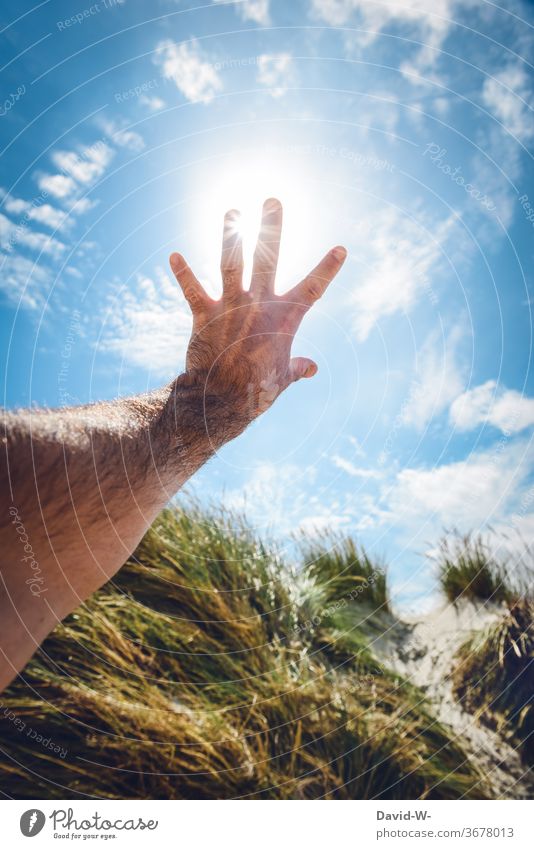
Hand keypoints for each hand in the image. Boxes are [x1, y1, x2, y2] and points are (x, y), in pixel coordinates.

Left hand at [169, 197, 345, 423]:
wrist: (221, 402)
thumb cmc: (256, 391)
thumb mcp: (282, 379)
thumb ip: (297, 368)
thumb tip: (312, 368)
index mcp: (284, 319)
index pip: (312, 289)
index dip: (327, 269)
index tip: (341, 248)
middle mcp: (258, 305)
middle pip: (268, 259)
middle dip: (271, 228)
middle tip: (272, 199)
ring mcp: (231, 307)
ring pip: (231, 263)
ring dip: (230, 235)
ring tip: (232, 211)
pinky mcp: (204, 315)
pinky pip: (193, 290)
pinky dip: (183, 274)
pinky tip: (173, 255)